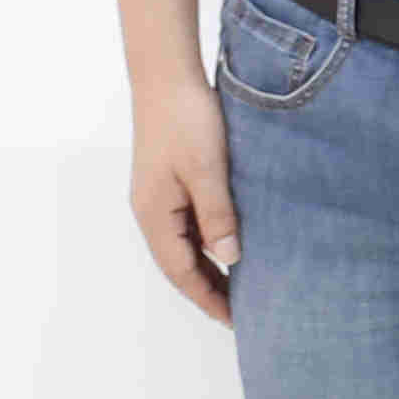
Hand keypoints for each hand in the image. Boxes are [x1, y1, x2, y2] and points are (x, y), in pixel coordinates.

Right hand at [128, 69, 239, 322]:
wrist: (167, 76)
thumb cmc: (185, 119)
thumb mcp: (207, 169)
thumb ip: (218, 215)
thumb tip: (230, 259)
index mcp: (155, 215)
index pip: (182, 273)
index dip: (209, 299)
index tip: (236, 322)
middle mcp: (152, 211)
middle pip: (181, 264)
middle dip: (210, 290)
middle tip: (246, 313)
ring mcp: (159, 197)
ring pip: (186, 245)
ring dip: (211, 267)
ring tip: (243, 287)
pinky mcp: (170, 182)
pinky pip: (190, 224)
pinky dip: (210, 241)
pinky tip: (232, 244)